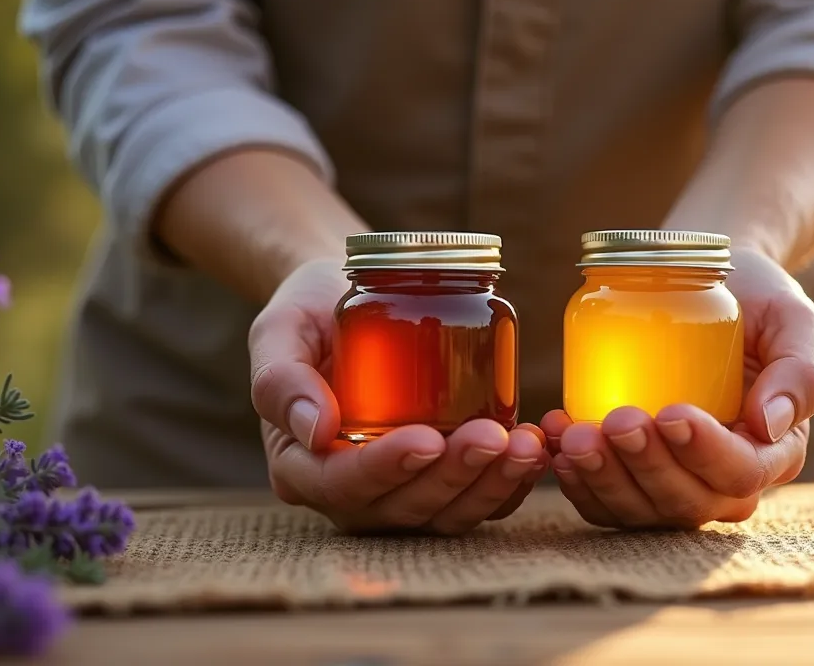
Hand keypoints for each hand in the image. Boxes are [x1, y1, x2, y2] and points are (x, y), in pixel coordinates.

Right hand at [249, 258, 548, 533]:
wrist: (346, 300)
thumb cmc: (308, 314)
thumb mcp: (279, 330)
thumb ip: (281, 379)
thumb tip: (316, 430)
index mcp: (302, 468)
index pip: (342, 486)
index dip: (385, 469)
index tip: (426, 439)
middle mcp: (353, 493)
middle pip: (404, 506)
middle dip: (452, 476)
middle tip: (491, 436)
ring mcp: (402, 491)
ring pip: (448, 512)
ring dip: (491, 486)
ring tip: (524, 446)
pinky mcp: (443, 479)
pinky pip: (479, 500)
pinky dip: (510, 484)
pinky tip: (535, 451)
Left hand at [541, 246, 813, 529]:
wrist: (714, 287)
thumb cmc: (759, 303)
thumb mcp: (795, 321)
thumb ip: (801, 370)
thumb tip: (770, 424)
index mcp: (773, 452)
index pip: (740, 473)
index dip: (705, 452)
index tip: (673, 412)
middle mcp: (724, 480)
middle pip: (686, 501)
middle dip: (647, 467)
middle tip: (617, 420)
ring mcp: (675, 482)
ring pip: (639, 508)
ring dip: (603, 478)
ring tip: (575, 435)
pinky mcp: (633, 474)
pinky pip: (603, 497)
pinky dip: (576, 477)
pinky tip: (556, 439)